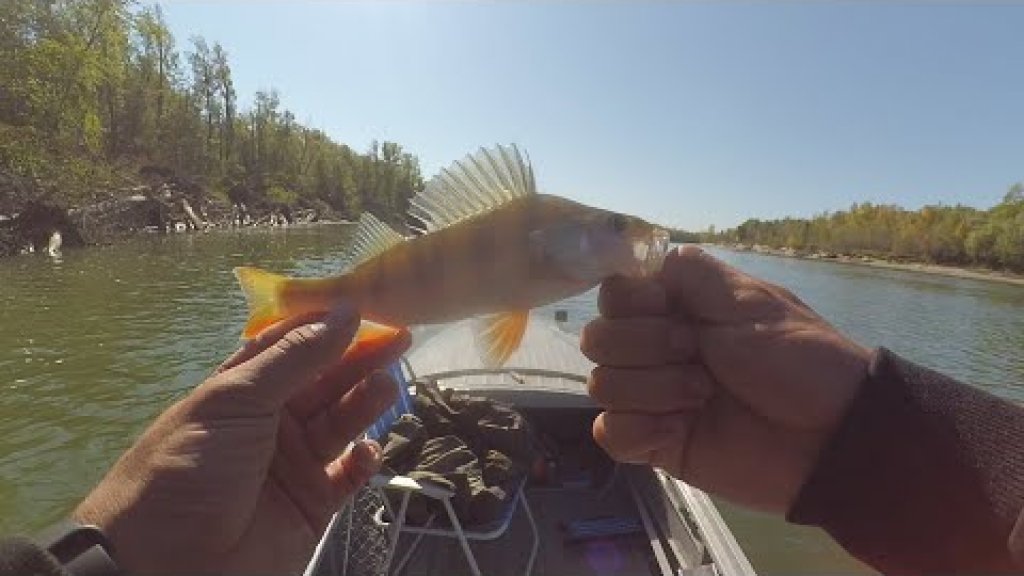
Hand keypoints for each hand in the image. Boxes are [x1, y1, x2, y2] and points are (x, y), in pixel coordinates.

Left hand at [73, 306, 410, 574]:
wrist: (166, 565)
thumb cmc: (190, 468)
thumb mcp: (237, 399)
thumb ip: (297, 357)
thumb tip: (346, 311)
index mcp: (243, 390)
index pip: (292, 347)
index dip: (328, 326)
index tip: (368, 307)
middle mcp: (270, 422)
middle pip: (325, 381)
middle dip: (361, 359)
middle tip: (401, 339)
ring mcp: (293, 464)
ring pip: (341, 423)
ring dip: (365, 403)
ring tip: (387, 386)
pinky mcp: (312, 505)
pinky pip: (348, 476)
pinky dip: (364, 461)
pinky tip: (369, 449)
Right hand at [581, 246, 869, 513]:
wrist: (827, 434)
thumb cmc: (795, 358)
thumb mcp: (747, 299)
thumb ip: (689, 272)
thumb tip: (643, 260)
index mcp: (676, 308)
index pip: (612, 294)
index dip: (634, 305)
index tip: (677, 314)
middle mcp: (655, 348)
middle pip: (597, 338)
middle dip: (647, 347)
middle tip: (699, 356)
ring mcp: (651, 396)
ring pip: (601, 384)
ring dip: (654, 389)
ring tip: (703, 396)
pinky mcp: (654, 442)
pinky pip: (609, 434)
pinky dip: (638, 429)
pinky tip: (678, 428)